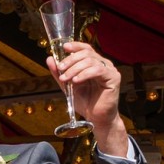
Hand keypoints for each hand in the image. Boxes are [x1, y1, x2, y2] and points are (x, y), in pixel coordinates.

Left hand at [46, 40, 128, 156]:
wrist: (95, 118)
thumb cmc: (85, 102)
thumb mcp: (68, 86)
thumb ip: (59, 73)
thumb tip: (50, 59)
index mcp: (93, 63)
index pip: (85, 48)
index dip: (75, 46)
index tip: (64, 48)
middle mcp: (103, 64)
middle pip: (86, 53)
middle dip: (71, 60)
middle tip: (60, 68)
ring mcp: (109, 70)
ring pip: (91, 61)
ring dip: (75, 68)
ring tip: (66, 78)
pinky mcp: (114, 77)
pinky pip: (98, 70)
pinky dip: (85, 74)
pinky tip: (76, 81)